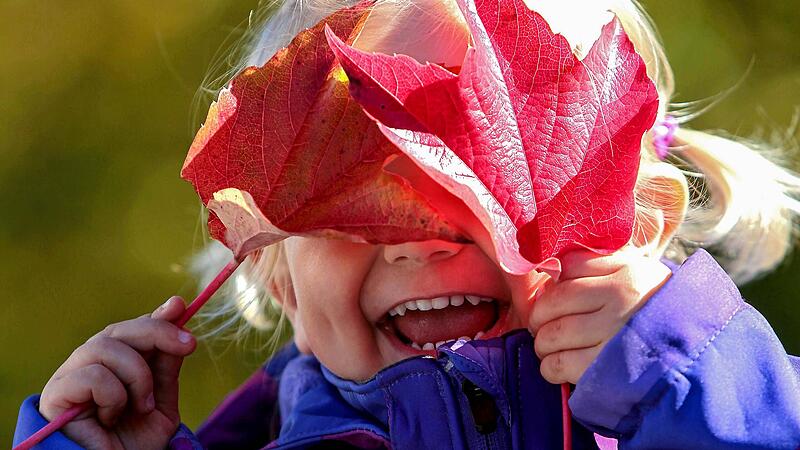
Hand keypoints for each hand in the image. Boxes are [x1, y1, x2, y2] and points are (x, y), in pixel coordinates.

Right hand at [39, 296, 195, 449]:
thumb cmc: (133, 442)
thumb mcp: (161, 401)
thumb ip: (165, 366)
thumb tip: (179, 323)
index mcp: (114, 362)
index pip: (133, 328)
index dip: (156, 316)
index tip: (179, 307)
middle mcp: (90, 363)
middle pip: (120, 329)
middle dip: (158, 332)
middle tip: (188, 345)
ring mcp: (70, 375)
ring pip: (105, 347)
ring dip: (137, 376)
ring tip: (142, 406)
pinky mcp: (56, 394)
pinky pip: (92, 376)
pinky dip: (113, 396)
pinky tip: (110, 417)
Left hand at [526, 248, 671, 383]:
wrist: (699, 357)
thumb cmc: (661, 312)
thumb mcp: (643, 276)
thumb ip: (604, 266)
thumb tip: (556, 268)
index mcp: (628, 272)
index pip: (569, 267)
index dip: (552, 284)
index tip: (549, 297)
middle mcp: (621, 299)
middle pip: (555, 301)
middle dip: (539, 315)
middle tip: (539, 324)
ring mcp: (614, 334)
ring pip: (554, 333)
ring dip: (542, 342)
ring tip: (547, 345)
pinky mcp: (607, 368)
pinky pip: (560, 364)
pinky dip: (550, 366)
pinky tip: (555, 365)